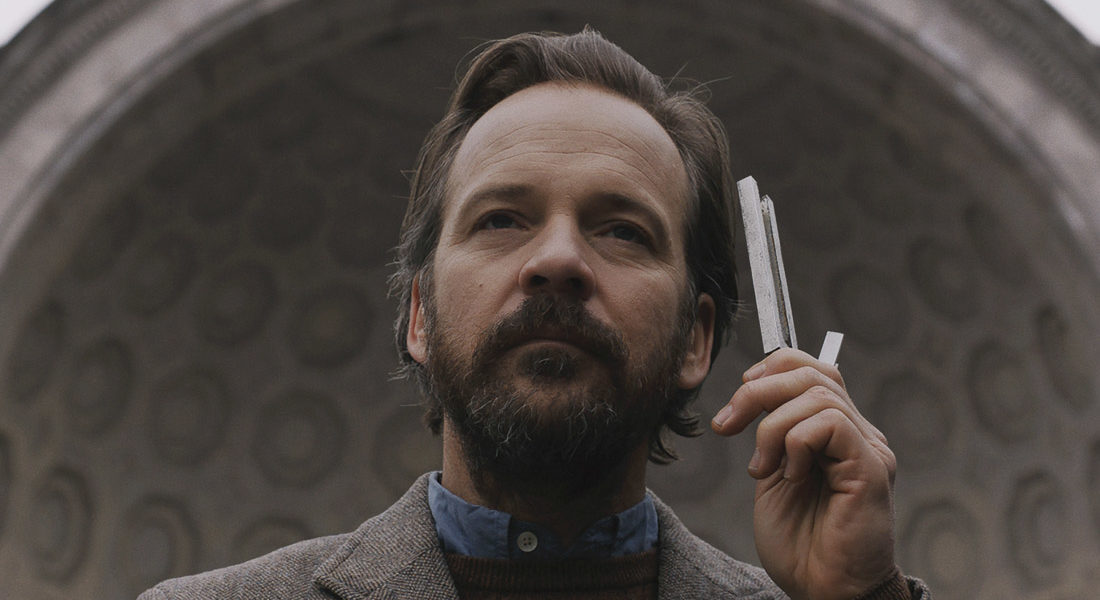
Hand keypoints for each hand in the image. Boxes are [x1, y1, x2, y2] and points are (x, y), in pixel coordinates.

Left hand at [711, 349, 897, 599]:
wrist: (821, 590)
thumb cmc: (799, 543)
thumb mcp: (773, 474)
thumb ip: (773, 434)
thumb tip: (752, 391)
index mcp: (835, 433)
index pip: (814, 369)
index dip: (773, 368)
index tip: (737, 396)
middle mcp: (858, 435)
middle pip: (812, 374)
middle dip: (757, 392)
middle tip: (727, 426)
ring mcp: (868, 449)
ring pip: (818, 395)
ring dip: (773, 426)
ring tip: (763, 468)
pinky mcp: (872, 469)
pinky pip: (830, 424)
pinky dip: (796, 443)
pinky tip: (791, 476)